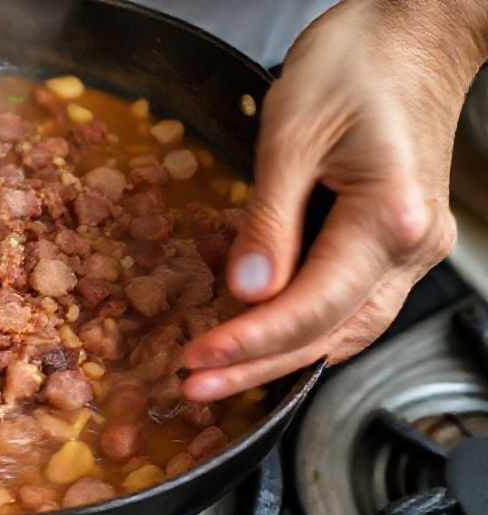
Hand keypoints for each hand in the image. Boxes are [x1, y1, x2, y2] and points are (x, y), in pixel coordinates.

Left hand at [182, 0, 487, 400]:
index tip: (196, 361)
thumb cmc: (352, 64)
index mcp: (388, 219)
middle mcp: (411, 248)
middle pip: (328, 334)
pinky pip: (345, 300)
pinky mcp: (394, 242)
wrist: (410, 32)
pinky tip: (250, 319)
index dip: (249, 342)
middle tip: (195, 387)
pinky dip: (297, 318)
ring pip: (340, 328)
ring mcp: (410, 249)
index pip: (311, 307)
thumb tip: (246, 291)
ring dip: (276, 353)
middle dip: (256, 366)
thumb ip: (267, 220)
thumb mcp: (290, 136)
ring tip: (216, 368)